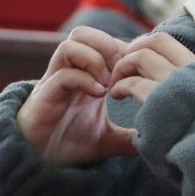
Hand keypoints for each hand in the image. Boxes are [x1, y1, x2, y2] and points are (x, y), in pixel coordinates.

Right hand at [16, 28, 138, 166]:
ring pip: (69, 45)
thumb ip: (129, 136)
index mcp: (85, 75)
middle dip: (107, 45)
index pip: (103, 42)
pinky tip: (99, 95)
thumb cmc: (69, 144)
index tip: (137, 69)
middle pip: (83, 33)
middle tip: (122, 70)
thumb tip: (156, 142)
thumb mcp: (108, 139)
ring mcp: (54, 81)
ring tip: (109, 82)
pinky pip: (62, 74)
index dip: (122, 48)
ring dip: (94, 58)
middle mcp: (69, 72)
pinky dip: (84, 79)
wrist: (38, 162)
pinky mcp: (44, 96)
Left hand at [107, 33, 194, 109]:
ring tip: (116, 83)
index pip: (171, 42)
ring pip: (142, 56)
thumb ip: (193, 84)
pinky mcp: (161, 104)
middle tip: (124, 67)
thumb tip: (175, 76)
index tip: (139, 62)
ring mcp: (178, 86)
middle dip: (134, 49)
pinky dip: (120, 86)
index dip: (149, 46)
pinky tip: (117, 95)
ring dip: (123, 66)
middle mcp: (194, 73)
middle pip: (157, 41)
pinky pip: (132, 83)